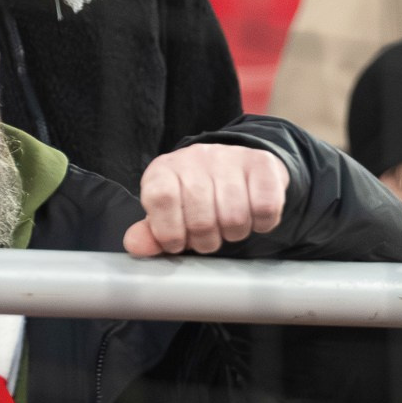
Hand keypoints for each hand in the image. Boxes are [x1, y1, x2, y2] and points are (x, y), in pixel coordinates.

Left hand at [123, 143, 289, 256]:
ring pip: (235, 216)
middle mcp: (195, 158)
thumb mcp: (167, 214)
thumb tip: (135, 245)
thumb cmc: (194, 199)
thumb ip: (151, 234)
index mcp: (164, 170)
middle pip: (201, 217)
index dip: (170, 231)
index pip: (161, 199)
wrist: (233, 167)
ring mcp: (230, 157)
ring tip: (229, 228)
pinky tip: (254, 220)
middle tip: (208, 238)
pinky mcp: (262, 162)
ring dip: (234, 234)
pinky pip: (266, 206)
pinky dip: (262, 224)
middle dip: (206, 241)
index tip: (178, 244)